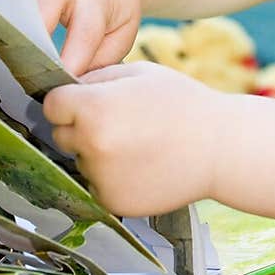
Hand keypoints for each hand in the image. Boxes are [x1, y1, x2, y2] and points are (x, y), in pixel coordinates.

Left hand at [42, 60, 221, 215]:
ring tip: (139, 146)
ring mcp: (101, 177)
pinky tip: (143, 166)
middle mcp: (92, 144)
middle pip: (62, 135)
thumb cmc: (184, 104)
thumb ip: (98, 77)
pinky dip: (113, 177)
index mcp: (94, 107)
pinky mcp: (112, 201)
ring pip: (81, 162)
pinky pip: (98, 185)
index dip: (70, 102)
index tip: (89, 103)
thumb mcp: (141, 73)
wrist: (222, 149)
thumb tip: (68, 87)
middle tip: (121, 124)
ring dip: (98, 154)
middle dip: (82, 128)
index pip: (52, 106)